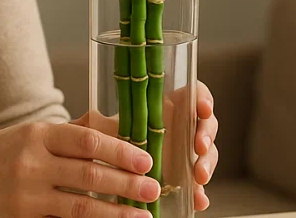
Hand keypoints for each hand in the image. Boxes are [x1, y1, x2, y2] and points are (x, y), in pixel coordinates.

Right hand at [0, 121, 159, 217]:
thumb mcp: (28, 135)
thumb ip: (69, 133)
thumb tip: (117, 127)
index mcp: (36, 135)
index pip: (86, 140)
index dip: (120, 150)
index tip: (145, 159)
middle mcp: (30, 164)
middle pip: (89, 174)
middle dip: (126, 183)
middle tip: (153, 188)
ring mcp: (25, 197)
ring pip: (80, 207)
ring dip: (116, 214)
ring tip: (143, 217)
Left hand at [71, 80, 219, 212]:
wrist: (108, 167)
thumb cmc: (109, 139)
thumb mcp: (104, 127)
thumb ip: (101, 123)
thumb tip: (88, 119)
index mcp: (169, 106)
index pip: (194, 95)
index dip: (202, 99)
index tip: (202, 109)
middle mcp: (182, 127)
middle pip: (206, 124)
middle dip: (206, 135)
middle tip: (198, 147)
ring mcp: (186, 152)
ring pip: (207, 153)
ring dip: (207, 163)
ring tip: (199, 176)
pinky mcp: (185, 177)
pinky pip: (198, 183)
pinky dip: (200, 192)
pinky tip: (198, 200)